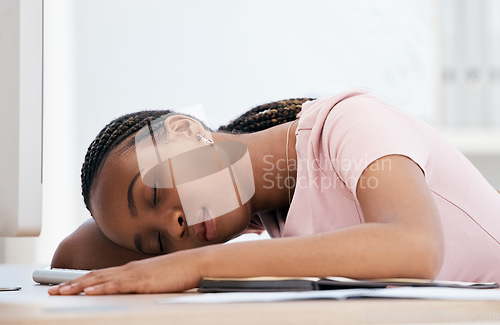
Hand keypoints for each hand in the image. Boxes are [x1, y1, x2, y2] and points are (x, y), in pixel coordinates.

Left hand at [48, 250, 202, 294]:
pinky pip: (118, 285)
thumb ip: (140, 285)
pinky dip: (101, 288)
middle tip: (53, 292)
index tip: (64, 287)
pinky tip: (89, 291)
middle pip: (94, 276)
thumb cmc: (178, 272)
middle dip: (71, 284)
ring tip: (62, 292)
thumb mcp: (154, 279)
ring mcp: (134, 274)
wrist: (194, 263)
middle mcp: (128, 269)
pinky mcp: (143, 281)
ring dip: (79, 286)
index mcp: (130, 270)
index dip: (80, 280)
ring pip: (100, 280)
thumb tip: (129, 293)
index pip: (99, 274)